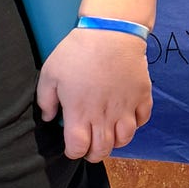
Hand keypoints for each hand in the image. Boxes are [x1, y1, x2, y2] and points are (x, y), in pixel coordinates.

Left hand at [38, 26, 152, 161]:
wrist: (111, 33)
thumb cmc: (75, 53)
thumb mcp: (49, 75)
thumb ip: (46, 101)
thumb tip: (49, 118)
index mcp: (79, 112)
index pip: (78, 147)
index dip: (73, 153)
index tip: (71, 148)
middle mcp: (104, 115)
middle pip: (102, 149)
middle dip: (94, 154)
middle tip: (89, 149)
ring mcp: (126, 107)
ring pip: (125, 139)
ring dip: (115, 143)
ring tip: (107, 137)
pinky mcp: (142, 96)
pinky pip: (142, 120)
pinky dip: (135, 125)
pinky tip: (125, 119)